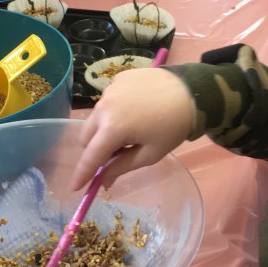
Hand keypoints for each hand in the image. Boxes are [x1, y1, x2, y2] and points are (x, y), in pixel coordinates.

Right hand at [70, 68, 194, 190]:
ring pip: (96, 118)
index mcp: (112, 128)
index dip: (82, 174)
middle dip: (95, 150)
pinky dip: (114, 111)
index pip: (90, 157)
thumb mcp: (149, 154)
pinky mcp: (118, 78)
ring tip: (131, 130)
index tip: (75, 187)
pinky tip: (136, 110)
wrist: (192, 91)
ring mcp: (109, 90)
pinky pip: (108, 100)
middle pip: (87, 136)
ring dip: (105, 129)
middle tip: (117, 155)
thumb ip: (121, 167)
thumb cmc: (172, 127)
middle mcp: (104, 107)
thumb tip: (103, 182)